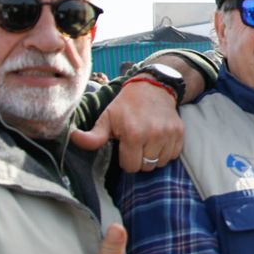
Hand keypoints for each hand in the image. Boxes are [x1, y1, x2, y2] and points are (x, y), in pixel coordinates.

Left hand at [70, 79, 184, 172]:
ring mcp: (169, 134)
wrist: (153, 87)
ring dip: (153, 156)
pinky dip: (166, 151)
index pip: (130, 166)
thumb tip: (73, 138)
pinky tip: (158, 140)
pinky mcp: (180, 133)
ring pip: (160, 163)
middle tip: (136, 144)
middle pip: (146, 166)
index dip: (125, 159)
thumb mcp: (107, 118)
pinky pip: (173, 155)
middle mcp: (154, 135)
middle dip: (139, 159)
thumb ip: (93, 136)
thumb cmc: (125, 106)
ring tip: (147, 142)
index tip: (124, 146)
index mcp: (133, 134)